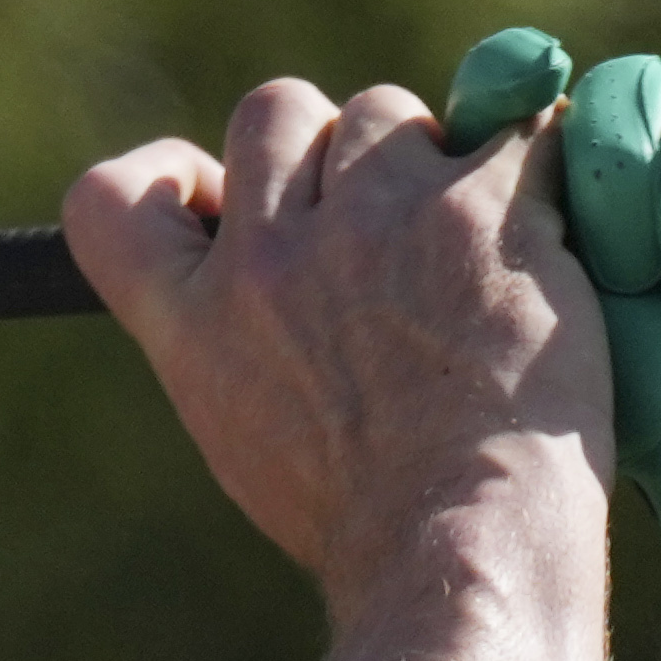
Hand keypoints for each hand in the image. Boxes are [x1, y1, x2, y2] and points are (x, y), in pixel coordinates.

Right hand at [64, 74, 611, 614]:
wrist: (460, 548)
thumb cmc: (366, 519)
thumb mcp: (243, 436)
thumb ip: (234, 334)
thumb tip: (255, 261)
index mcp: (193, 320)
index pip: (111, 198)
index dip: (172, 173)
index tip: (219, 193)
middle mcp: (265, 254)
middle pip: (274, 112)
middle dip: (329, 151)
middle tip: (385, 233)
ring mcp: (372, 219)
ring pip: (390, 114)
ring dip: (429, 161)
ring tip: (473, 257)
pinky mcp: (480, 206)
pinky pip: (512, 128)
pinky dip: (535, 168)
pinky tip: (548, 233)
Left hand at [443, 27, 660, 578]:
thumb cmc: (651, 432)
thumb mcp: (534, 332)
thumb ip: (469, 246)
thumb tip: (398, 160)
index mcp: (579, 202)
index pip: (537, 89)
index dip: (513, 74)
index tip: (515, 91)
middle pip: (624, 89)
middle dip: (621, 169)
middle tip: (630, 274)